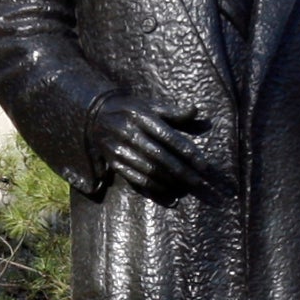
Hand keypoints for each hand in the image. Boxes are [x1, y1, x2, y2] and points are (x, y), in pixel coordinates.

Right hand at [93, 97, 210, 200]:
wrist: (97, 116)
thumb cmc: (132, 110)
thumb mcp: (150, 105)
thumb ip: (173, 111)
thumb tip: (195, 111)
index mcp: (142, 117)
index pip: (169, 137)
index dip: (187, 152)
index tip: (203, 165)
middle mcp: (129, 133)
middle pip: (159, 157)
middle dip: (181, 171)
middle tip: (198, 181)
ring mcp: (120, 150)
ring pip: (148, 170)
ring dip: (169, 181)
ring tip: (185, 187)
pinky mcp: (114, 163)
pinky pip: (135, 180)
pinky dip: (154, 189)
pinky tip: (168, 194)